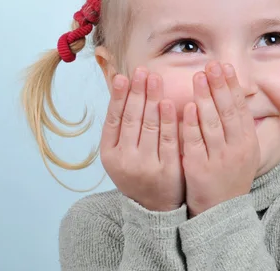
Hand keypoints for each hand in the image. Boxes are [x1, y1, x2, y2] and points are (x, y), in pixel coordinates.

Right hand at [100, 68, 184, 211]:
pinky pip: (169, 139)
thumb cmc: (138, 171)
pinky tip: (169, 103)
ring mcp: (146, 165)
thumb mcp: (121, 153)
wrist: (154, 207)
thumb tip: (119, 89)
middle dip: (137, 92)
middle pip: (131, 119)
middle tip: (142, 71)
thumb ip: (121, 126)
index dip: (118, 97)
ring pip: (149, 126)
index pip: (113, 120)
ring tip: (155, 79)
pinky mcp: (167, 169)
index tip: (123, 76)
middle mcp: (125, 160)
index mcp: (110, 154)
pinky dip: (169, 120)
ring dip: (152, 100)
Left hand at [181, 61, 260, 216]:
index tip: (225, 67)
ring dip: (205, 97)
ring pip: (212, 123)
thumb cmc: (229, 176)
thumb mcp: (242, 152)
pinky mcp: (199, 168)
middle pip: (228, 112)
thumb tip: (232, 96)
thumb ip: (238, 127)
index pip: (240, 108)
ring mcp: (219, 159)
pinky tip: (188, 106)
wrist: (221, 212)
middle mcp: (237, 149)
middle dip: (219, 86)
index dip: (232, 87)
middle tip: (211, 64)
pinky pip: (195, 142)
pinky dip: (192, 123)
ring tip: (198, 76)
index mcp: (248, 142)